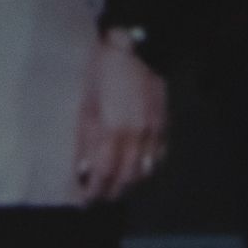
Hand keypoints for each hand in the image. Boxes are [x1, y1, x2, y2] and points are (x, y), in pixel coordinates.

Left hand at [73, 31, 167, 203]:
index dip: (94, 190)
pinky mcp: (164, 124)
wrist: (135, 48)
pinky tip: (137, 171)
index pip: (103, 173)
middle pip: (125, 178)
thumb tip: (83, 171)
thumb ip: (86, 141)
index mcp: (112, 131)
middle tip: (100, 198)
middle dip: (111, 192)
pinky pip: (158, 156)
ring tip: (116, 188)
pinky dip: (147, 169)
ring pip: (143, 171)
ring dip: (129, 185)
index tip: (86, 200)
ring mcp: (153, 132)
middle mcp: (135, 136)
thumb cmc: (102, 73)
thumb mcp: (86, 106)